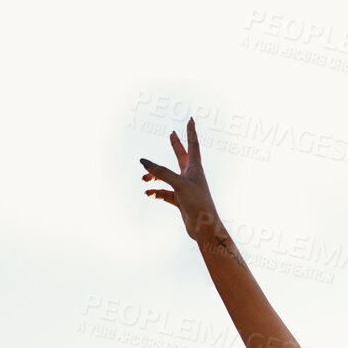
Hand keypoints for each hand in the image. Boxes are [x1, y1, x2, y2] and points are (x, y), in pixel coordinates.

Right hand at [140, 117, 221, 243]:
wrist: (204, 228)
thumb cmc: (198, 204)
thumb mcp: (179, 184)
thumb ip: (161, 172)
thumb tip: (144, 162)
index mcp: (195, 168)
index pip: (193, 145)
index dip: (190, 132)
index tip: (190, 120)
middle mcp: (191, 176)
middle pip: (181, 156)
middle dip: (176, 145)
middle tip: (171, 134)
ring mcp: (185, 188)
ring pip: (168, 177)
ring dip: (155, 176)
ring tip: (143, 179)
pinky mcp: (181, 201)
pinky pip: (165, 193)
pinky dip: (156, 192)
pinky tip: (148, 193)